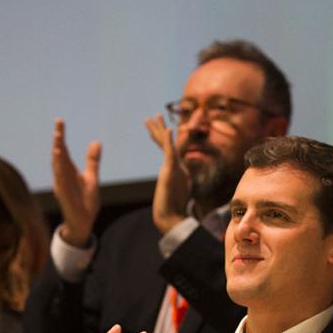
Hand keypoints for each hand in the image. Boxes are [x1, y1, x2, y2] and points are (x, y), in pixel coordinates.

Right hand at [51, 118, 101, 247]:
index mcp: (69, 170)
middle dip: (58, 139)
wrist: (83, 222)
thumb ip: (92, 161)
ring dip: (58, 153)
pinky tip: (59, 160)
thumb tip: (96, 142)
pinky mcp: (63, 194)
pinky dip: (59, 170)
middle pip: (59, 153)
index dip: (61, 135)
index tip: (60, 121)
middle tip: (59, 123)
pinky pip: (60, 180)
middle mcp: (62, 175)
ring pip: (58, 165)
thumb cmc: (85, 201)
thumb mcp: (91, 177)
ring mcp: (61, 184)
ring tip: (58, 139)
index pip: (64, 149)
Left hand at [145, 114, 188, 235]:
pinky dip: (169, 141)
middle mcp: (177, 166)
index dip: (162, 138)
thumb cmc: (171, 211)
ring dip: (160, 130)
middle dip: (160, 129)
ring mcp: (175, 167)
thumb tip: (171, 196)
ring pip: (167, 144)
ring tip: (155, 116)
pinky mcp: (173, 171)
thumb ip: (172, 192)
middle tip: (155, 115)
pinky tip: (168, 131)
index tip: (159, 127)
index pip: (168, 149)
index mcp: (175, 170)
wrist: (171, 216)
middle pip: (167, 143)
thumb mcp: (171, 197)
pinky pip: (171, 153)